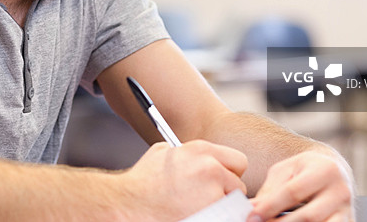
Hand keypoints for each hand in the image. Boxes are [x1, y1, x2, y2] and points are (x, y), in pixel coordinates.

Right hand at [120, 140, 247, 220]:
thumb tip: (187, 153)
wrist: (128, 206)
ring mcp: (213, 195)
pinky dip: (216, 219)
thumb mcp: (160, 153)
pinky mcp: (212, 216)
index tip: (219, 183)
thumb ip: (182, 151)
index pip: (238, 161)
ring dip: (221, 210)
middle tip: (208, 201)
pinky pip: (225, 220)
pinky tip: (197, 217)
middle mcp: (211, 169)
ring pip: (234, 208)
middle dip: (226, 194)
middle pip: (239, 186)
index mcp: (201, 151)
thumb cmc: (140, 184)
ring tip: (198, 211)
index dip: (228, 174)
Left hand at [248, 151, 353, 221]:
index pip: (293, 192)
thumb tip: (252, 209)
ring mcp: (347, 211)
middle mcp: (341, 191)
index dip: (270, 206)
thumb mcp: (286, 170)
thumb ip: (270, 190)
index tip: (252, 216)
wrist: (334, 172)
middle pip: (309, 217)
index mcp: (325, 170)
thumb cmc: (306, 170)